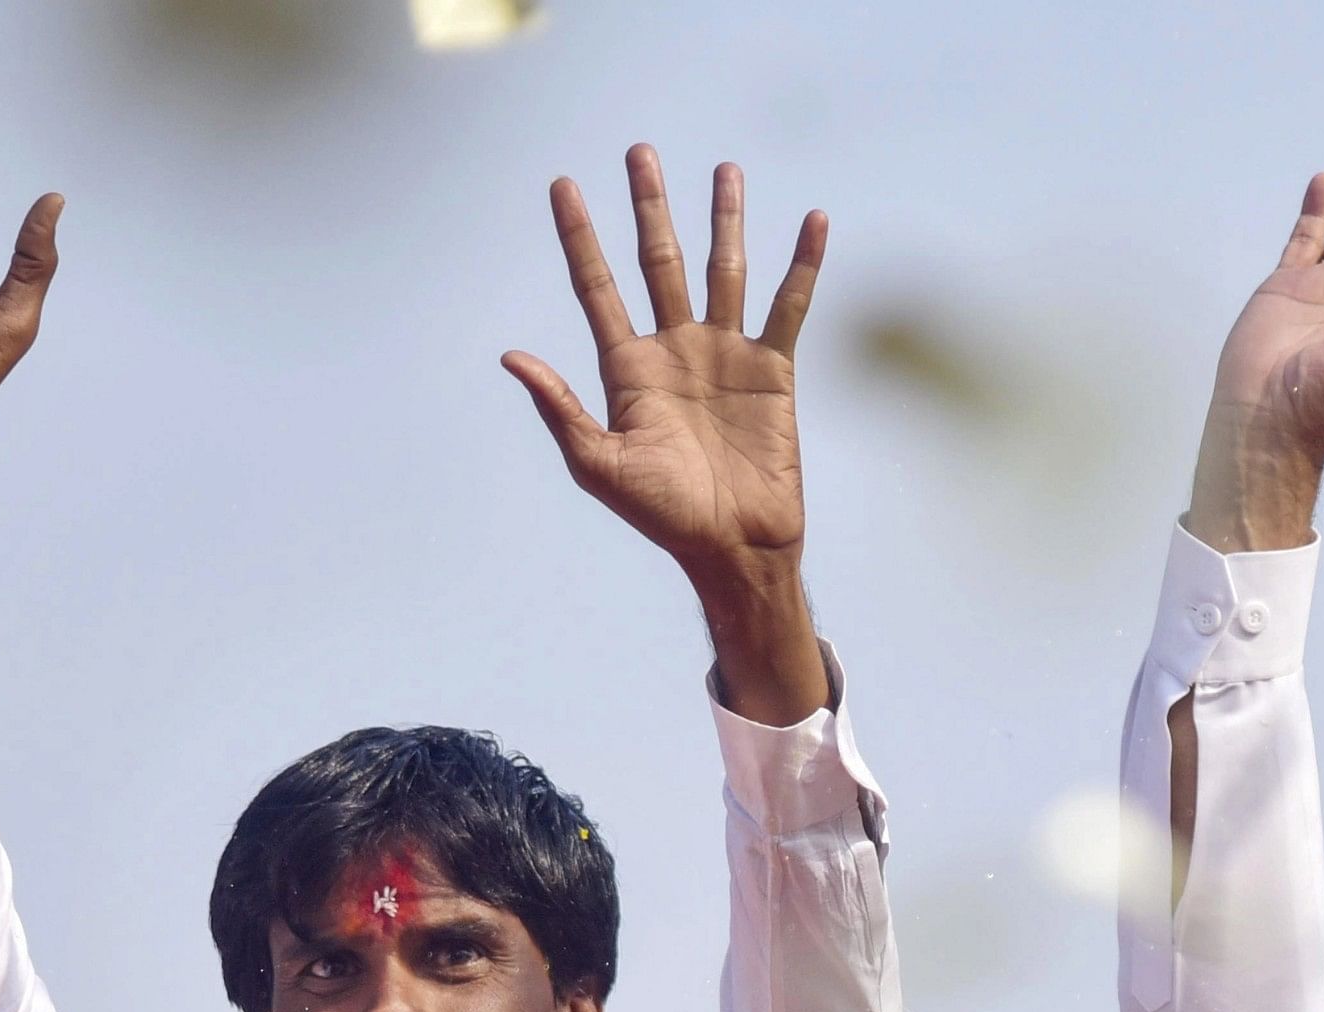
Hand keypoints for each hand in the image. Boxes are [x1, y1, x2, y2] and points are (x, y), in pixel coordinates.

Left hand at [505, 149, 829, 723]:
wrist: (734, 547)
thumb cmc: (663, 516)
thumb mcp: (598, 465)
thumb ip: (559, 407)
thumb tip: (509, 357)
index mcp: (626, 369)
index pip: (597, 286)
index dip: (579, 236)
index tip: (563, 186)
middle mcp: (675, 349)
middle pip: (659, 260)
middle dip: (649, 207)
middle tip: (639, 152)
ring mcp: (725, 353)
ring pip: (723, 269)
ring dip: (724, 219)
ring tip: (724, 168)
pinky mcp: (773, 370)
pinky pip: (788, 306)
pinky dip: (802, 264)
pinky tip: (813, 222)